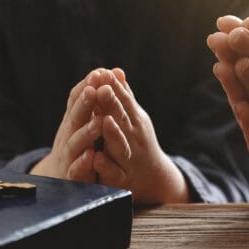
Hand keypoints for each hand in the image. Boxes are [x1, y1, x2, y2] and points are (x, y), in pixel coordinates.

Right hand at [30, 70, 104, 182]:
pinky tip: (92, 156)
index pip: (77, 101)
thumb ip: (93, 99)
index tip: (98, 73)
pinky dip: (83, 163)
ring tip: (99, 121)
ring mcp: (69, 156)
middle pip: (75, 118)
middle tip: (93, 90)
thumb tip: (109, 70)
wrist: (60, 178)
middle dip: (84, 104)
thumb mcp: (82, 120)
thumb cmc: (76, 143)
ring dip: (87, 132)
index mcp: (73, 121)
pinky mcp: (72, 177)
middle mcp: (68, 136)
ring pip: (75, 143)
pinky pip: (77, 170)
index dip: (87, 87)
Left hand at [89, 68, 188, 204]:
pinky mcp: (120, 178)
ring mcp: (128, 158)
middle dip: (113, 104)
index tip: (105, 73)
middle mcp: (134, 138)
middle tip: (103, 89)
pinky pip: (113, 172)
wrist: (152, 177)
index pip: (124, 101)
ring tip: (105, 121)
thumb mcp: (133, 117)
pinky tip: (96, 158)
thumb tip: (116, 70)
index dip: (115, 88)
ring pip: (120, 145)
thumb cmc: (137, 140)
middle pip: (122, 119)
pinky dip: (105, 166)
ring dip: (113, 133)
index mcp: (135, 121)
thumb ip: (123, 97)